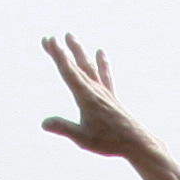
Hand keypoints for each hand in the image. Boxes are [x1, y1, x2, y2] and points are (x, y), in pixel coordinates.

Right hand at [37, 35, 149, 161]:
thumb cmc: (109, 141)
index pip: (68, 71)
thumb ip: (63, 128)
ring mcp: (104, 91)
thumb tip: (44, 123)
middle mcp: (95, 89)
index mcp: (85, 96)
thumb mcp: (82, 137)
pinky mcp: (111, 96)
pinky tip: (100, 52)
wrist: (136, 142)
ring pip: (89, 65)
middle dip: (62, 51)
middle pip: (76, 65)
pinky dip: (101, 63)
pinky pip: (105, 75)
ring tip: (71, 37)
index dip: (57, 55)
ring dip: (79, 51)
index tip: (49, 40)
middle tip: (50, 37)